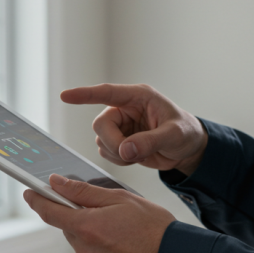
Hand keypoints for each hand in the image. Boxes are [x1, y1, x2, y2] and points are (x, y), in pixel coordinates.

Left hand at [24, 174, 175, 252]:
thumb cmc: (155, 229)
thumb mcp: (121, 199)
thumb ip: (84, 192)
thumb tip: (58, 184)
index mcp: (87, 227)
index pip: (50, 212)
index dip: (38, 200)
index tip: (31, 194)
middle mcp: (85, 252)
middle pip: (71, 229)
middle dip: (83, 219)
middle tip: (109, 214)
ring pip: (85, 246)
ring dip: (96, 237)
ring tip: (125, 234)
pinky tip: (126, 251)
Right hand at [61, 84, 208, 175]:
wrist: (188, 149)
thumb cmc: (186, 133)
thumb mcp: (174, 135)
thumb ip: (150, 141)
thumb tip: (126, 150)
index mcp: (138, 97)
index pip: (107, 92)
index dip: (85, 94)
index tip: (65, 96)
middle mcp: (125, 109)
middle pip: (101, 124)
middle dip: (113, 142)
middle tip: (131, 153)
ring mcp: (121, 126)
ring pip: (102, 140)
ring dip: (117, 152)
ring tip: (140, 153)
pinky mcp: (119, 141)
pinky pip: (107, 152)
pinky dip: (119, 160)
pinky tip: (136, 157)